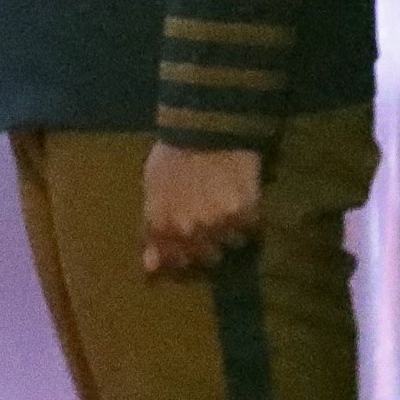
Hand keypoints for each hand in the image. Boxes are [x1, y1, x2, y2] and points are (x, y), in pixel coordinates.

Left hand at [141, 141, 264, 278]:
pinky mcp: (247, 213)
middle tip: (206, 226)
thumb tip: (150, 267)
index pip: (170, 259)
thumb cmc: (172, 157)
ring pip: (229, 244)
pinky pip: (248, 228)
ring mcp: (220, 223)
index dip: (176, 257)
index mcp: (162, 224)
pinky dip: (245, 219)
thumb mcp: (152, 190)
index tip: (182, 251)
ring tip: (222, 208)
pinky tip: (237, 200)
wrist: (206, 133)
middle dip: (203, 246)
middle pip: (203, 257)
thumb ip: (151, 230)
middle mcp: (190, 230)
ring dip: (226, 232)